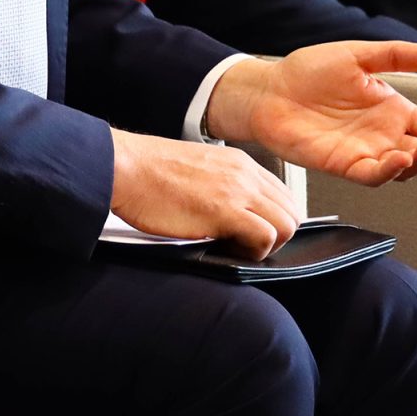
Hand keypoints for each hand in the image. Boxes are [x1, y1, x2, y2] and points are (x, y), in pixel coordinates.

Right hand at [107, 129, 303, 257]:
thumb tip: (235, 213)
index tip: (255, 232)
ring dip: (267, 245)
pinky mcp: (224, 211)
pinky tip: (228, 249)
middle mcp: (244, 174)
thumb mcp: (199, 171)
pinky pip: (265, 237)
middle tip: (246, 245)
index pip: (284, 196)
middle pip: (291, 212)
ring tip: (237, 248)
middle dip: (276, 236)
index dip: (274, 221)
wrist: (125, 167)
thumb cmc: (149, 174)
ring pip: (286, 225)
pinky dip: (254, 252)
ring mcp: (237, 190)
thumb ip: (224, 187)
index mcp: (239, 163)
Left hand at [203, 41, 416, 186]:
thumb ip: (394, 56)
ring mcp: (367, 152)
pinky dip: (391, 171)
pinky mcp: (344, 165)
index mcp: (394, 110)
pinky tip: (402, 160)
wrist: (270, 90)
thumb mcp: (357, 56)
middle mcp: (385, 135)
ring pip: (407, 168)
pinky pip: (374, 175)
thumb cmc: (310, 71)